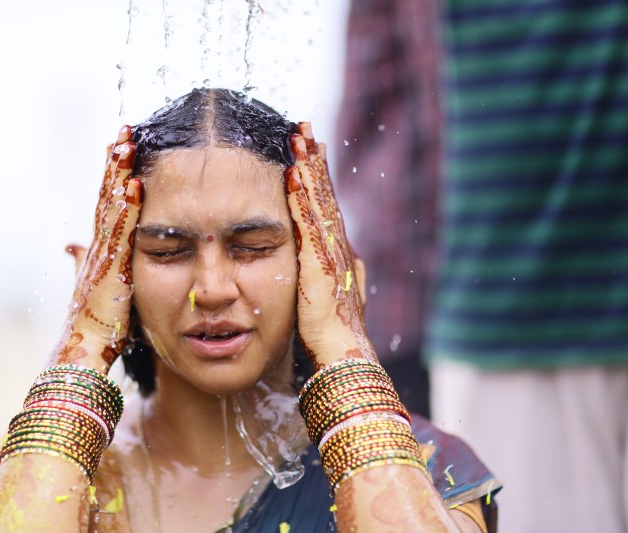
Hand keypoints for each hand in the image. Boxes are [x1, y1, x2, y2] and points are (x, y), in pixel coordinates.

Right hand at [51, 126, 142, 372]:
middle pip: (106, 196)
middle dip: (115, 163)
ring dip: (118, 174)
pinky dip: (127, 207)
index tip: (120, 147)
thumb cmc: (93, 326)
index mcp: (98, 250)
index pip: (107, 205)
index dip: (113, 176)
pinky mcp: (111, 268)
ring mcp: (102, 255)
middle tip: (124, 131)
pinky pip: (121, 231)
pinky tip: (134, 185)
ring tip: (127, 143)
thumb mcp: (92, 288)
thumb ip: (84, 264)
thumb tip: (69, 245)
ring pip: (111, 206)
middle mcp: (97, 246)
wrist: (83, 351)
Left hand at [285, 122, 376, 366]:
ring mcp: (329, 251)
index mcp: (336, 252)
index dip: (318, 178)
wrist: (342, 353)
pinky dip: (301, 196)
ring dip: (307, 168)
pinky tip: (292, 174)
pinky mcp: (318, 261)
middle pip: (324, 193)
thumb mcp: (339, 298)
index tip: (311, 151)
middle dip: (314, 160)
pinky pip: (307, 221)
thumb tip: (356, 260)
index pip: (325, 206)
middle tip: (304, 128)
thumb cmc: (336, 334)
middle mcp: (336, 245)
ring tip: (298, 138)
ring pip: (317, 200)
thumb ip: (344, 275)